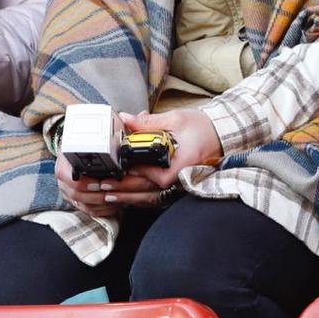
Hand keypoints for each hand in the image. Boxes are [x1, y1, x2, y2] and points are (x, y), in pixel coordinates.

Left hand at [53, 110, 221, 216]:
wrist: (222, 135)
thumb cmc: (202, 126)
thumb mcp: (176, 119)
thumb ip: (148, 122)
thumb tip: (123, 119)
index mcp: (180, 165)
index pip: (152, 176)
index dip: (129, 176)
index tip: (109, 173)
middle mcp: (179, 180)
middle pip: (145, 190)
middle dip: (119, 189)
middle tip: (96, 186)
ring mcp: (178, 185)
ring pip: (148, 197)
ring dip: (125, 197)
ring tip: (103, 195)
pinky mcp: (175, 186)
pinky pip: (154, 196)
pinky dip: (137, 198)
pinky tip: (121, 197)